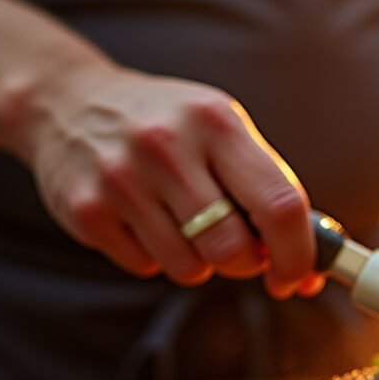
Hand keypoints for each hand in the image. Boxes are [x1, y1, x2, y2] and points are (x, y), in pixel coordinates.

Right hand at [17, 64, 323, 298]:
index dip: (298, 254)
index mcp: (216, 121)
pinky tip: (141, 218)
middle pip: (233, 248)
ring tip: (179, 222)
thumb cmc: (166, 125)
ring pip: (189, 268)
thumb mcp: (219, 129)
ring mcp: (122, 179)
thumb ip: (266, 186)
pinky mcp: (87, 211)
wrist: (68, 103)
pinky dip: (154, 257)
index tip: (297, 276)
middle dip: (244, 264)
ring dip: (197, 261)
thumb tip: (311, 264)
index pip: (279, 204)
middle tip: (235, 248)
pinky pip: (145, 268)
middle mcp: (167, 146)